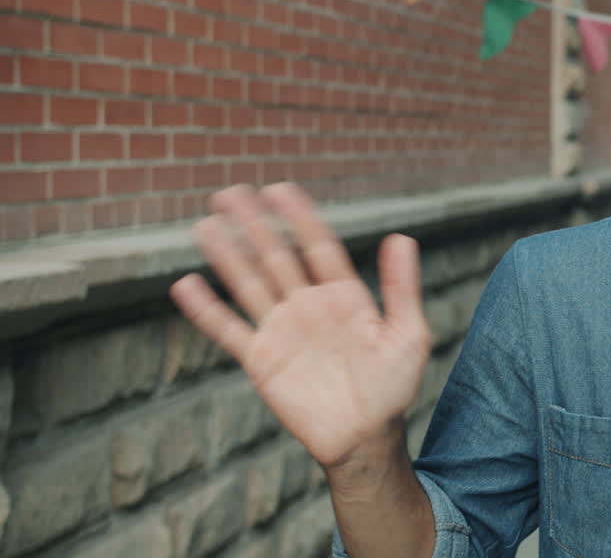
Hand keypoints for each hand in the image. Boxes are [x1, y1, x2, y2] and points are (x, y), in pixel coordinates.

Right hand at [170, 183, 430, 468]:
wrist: (366, 438)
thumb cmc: (393, 387)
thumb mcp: (408, 334)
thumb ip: (401, 288)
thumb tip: (401, 237)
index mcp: (344, 296)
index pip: (317, 247)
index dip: (298, 218)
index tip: (278, 189)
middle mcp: (308, 306)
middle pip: (276, 256)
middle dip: (254, 225)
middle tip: (229, 192)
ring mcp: (282, 331)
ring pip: (249, 284)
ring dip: (227, 256)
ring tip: (206, 224)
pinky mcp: (261, 360)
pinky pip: (229, 330)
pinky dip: (207, 310)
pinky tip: (185, 285)